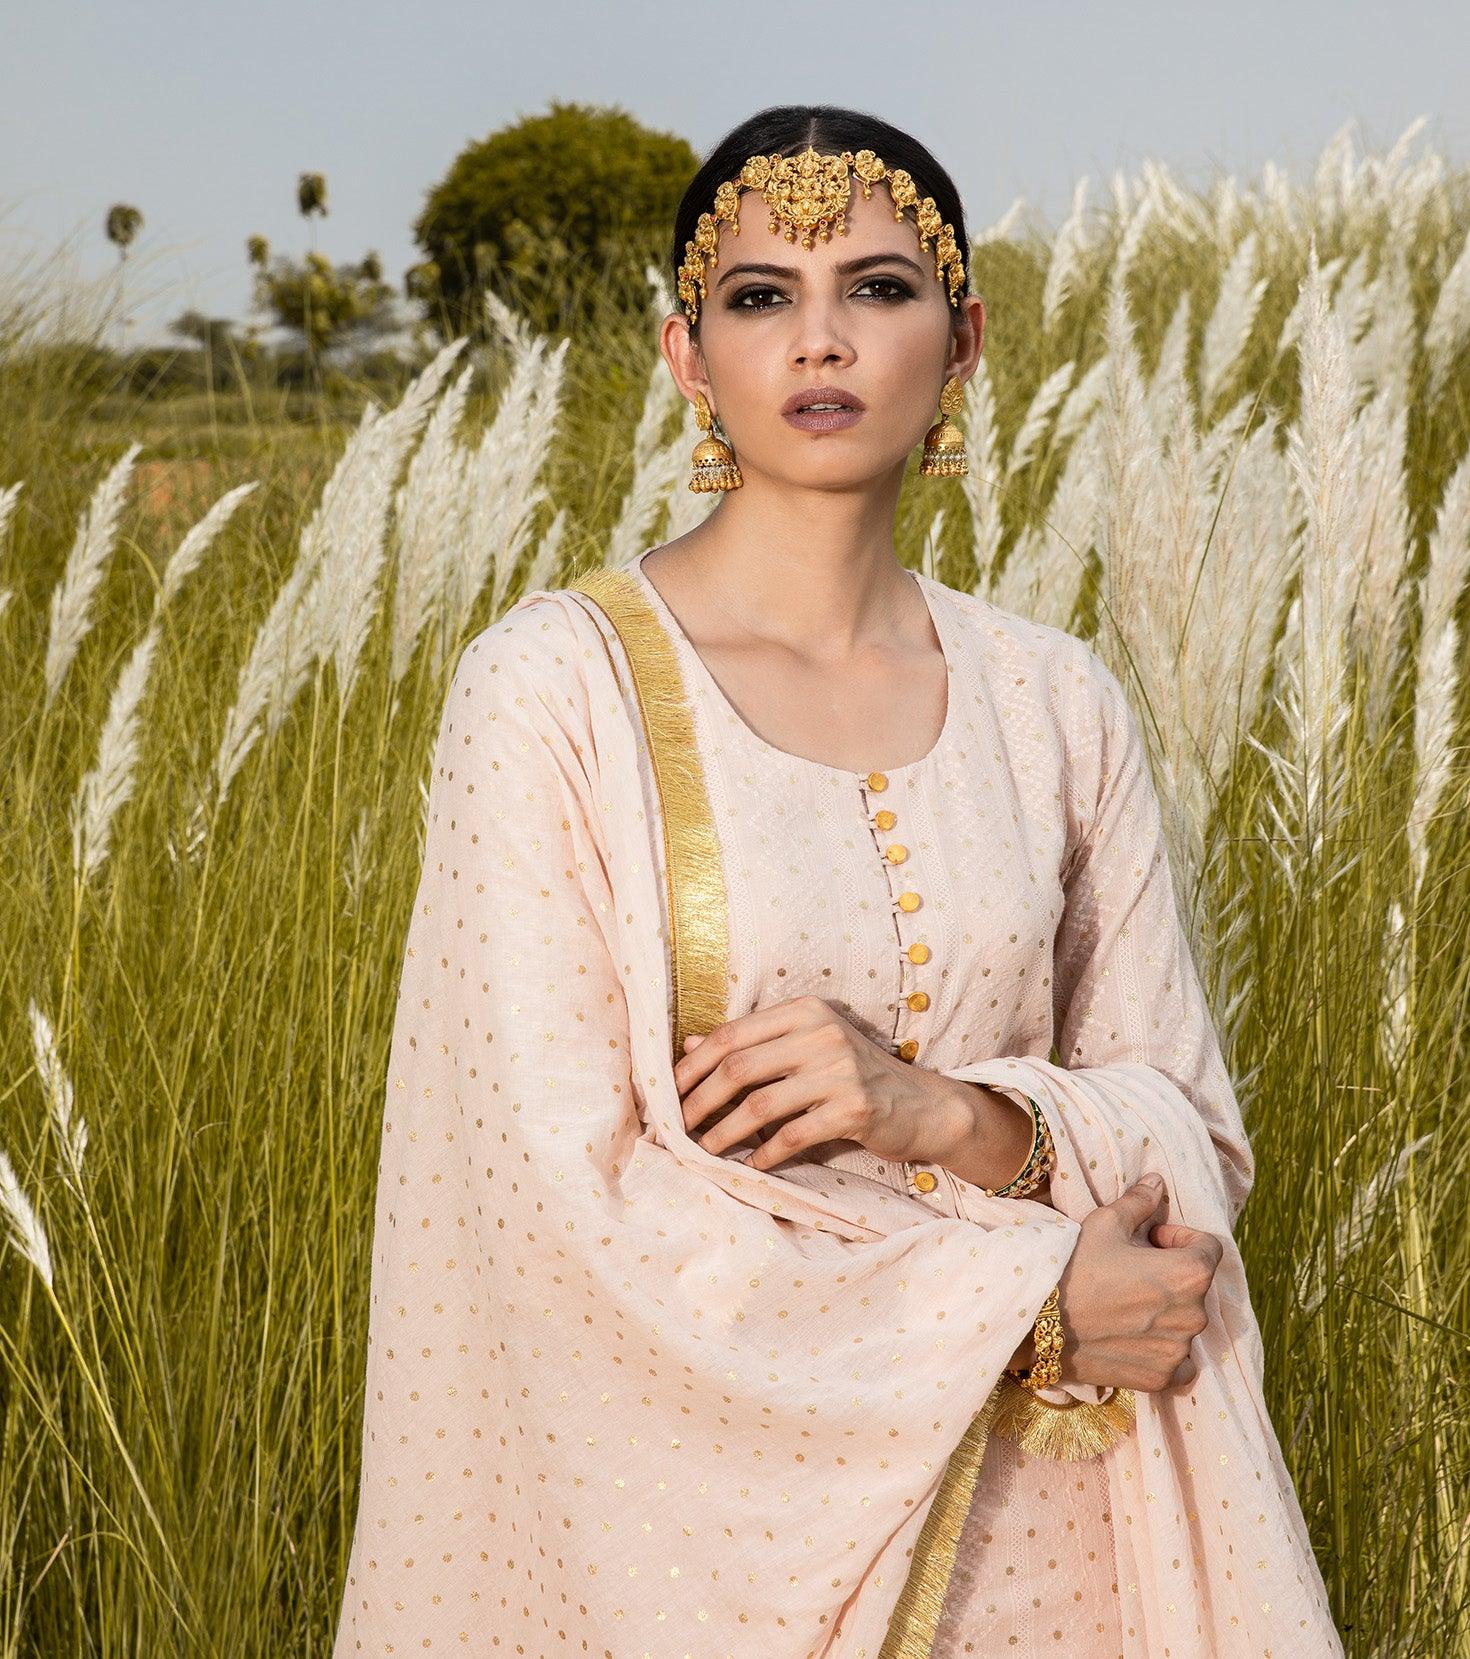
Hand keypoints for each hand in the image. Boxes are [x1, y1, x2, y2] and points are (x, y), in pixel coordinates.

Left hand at [673, 995, 960, 1172]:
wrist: (922, 1105)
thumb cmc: (855, 1075)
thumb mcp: (806, 1048)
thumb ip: (754, 1045)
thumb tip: (691, 1047)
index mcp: (804, 1012)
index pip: (732, 1034)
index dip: (693, 1066)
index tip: (667, 1092)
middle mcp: (821, 1034)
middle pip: (738, 1067)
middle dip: (699, 1101)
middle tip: (677, 1127)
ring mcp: (839, 1071)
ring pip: (760, 1104)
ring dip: (724, 1132)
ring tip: (704, 1150)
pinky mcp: (854, 1108)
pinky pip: (792, 1135)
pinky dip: (765, 1154)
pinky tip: (751, 1166)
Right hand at [1041, 1172, 1223, 1391]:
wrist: (1038, 1322)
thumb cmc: (1074, 1266)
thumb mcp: (1105, 1223)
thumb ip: (1140, 1202)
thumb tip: (1157, 1182)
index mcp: (1189, 1273)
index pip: (1209, 1248)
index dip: (1180, 1238)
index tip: (1151, 1240)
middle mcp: (1194, 1315)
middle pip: (1197, 1286)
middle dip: (1172, 1274)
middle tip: (1134, 1270)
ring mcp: (1179, 1351)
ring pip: (1185, 1322)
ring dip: (1166, 1310)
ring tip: (1127, 1303)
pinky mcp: (1162, 1377)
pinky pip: (1180, 1362)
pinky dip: (1165, 1349)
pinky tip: (1134, 1336)